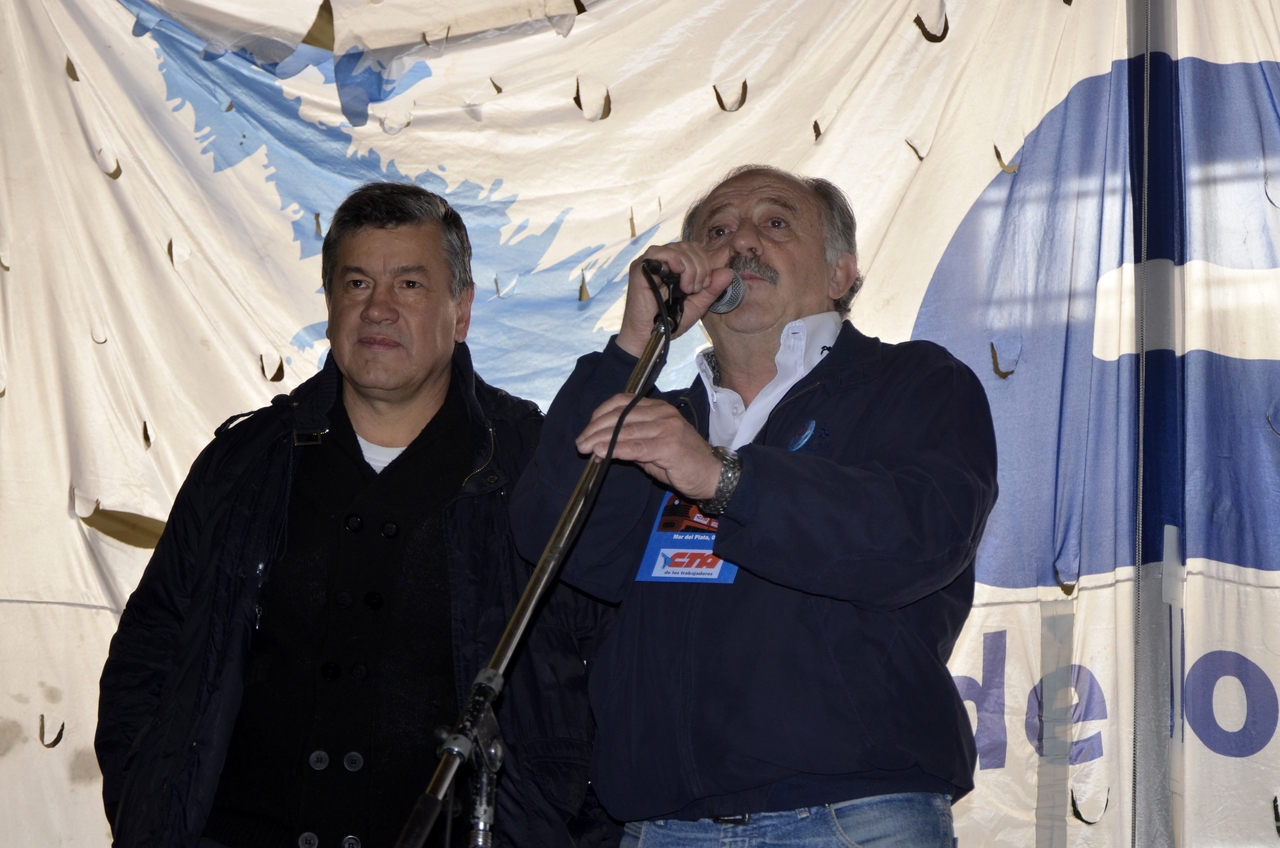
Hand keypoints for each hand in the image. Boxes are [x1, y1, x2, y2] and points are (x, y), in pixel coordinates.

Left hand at [575, 394, 721, 500]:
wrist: (712, 475)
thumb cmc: (683, 462)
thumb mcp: (654, 447)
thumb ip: (631, 441)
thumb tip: (602, 445)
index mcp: (658, 408)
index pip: (622, 402)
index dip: (600, 414)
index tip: (587, 429)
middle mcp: (662, 412)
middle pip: (619, 415)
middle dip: (595, 429)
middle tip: (580, 443)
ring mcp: (666, 427)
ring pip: (624, 430)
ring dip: (600, 440)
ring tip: (586, 449)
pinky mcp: (668, 445)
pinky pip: (635, 446)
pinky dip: (615, 449)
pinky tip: (601, 453)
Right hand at [616, 243, 739, 356]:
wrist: (649, 336)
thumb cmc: (669, 322)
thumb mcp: (697, 305)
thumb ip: (711, 289)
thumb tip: (729, 272)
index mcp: (675, 266)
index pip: (695, 250)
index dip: (705, 264)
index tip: (703, 287)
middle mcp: (662, 261)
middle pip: (689, 247)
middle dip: (700, 267)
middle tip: (695, 289)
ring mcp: (650, 262)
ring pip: (678, 248)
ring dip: (690, 268)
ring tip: (687, 289)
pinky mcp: (640, 267)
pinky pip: (660, 252)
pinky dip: (675, 262)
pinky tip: (678, 279)